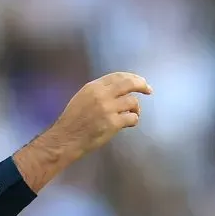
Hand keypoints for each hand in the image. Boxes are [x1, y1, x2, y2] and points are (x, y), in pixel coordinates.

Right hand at [11, 73, 150, 192]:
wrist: (66, 139)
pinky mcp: (113, 124)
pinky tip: (130, 123)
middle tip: (148, 90)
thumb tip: (117, 90)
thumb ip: (98, 92)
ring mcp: (108, 109)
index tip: (139, 81)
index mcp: (93, 87)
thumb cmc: (73, 121)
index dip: (131, 77)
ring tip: (133, 114)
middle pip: (129, 84)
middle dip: (141, 85)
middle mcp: (101, 95)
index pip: (117, 76)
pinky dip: (134, 120)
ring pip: (132, 102)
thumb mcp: (82, 99)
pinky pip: (132, 118)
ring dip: (136, 108)